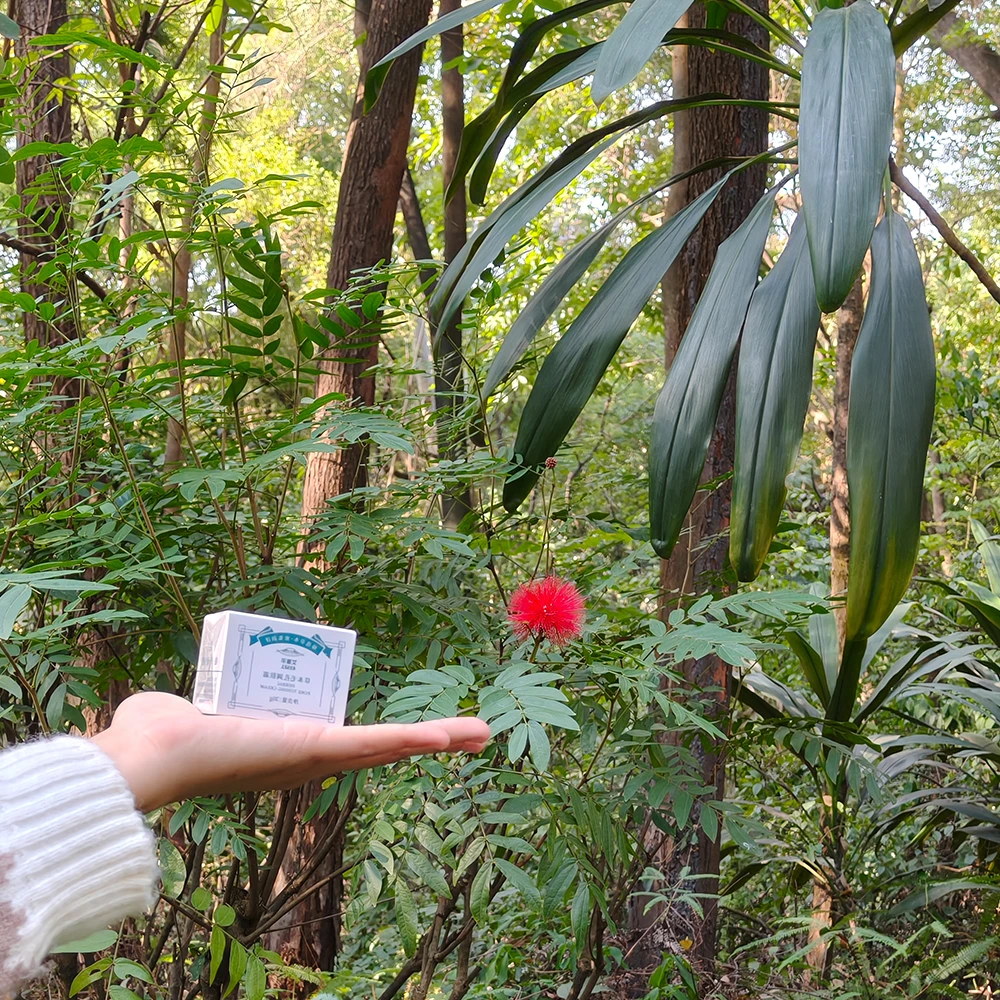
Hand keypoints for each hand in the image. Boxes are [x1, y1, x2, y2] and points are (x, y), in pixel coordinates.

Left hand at [90, 692, 490, 811]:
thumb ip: (199, 698)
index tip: (415, 734)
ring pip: (389, 748)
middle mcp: (309, 757)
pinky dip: (415, 739)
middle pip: (381, 748)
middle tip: (470, 736)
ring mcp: (317, 756)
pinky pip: (375, 743)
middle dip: (428, 742)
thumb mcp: (202, 703)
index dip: (388, 737)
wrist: (150, 753)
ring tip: (479, 733)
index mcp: (288, 745)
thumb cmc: (162, 732)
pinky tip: (452, 735)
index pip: (348, 739)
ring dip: (438, 739)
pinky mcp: (318, 748)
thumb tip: (178, 699)